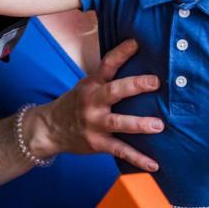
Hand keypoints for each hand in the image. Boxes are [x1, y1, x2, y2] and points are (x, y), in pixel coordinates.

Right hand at [34, 38, 163, 171]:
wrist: (50, 129)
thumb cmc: (76, 104)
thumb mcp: (87, 86)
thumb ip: (108, 79)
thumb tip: (139, 65)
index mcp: (92, 84)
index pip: (107, 64)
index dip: (121, 53)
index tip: (136, 43)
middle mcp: (93, 102)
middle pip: (114, 91)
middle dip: (135, 86)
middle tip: (155, 82)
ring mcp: (94, 124)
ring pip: (118, 123)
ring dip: (139, 124)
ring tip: (158, 126)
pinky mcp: (97, 143)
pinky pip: (120, 151)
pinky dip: (137, 159)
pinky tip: (153, 165)